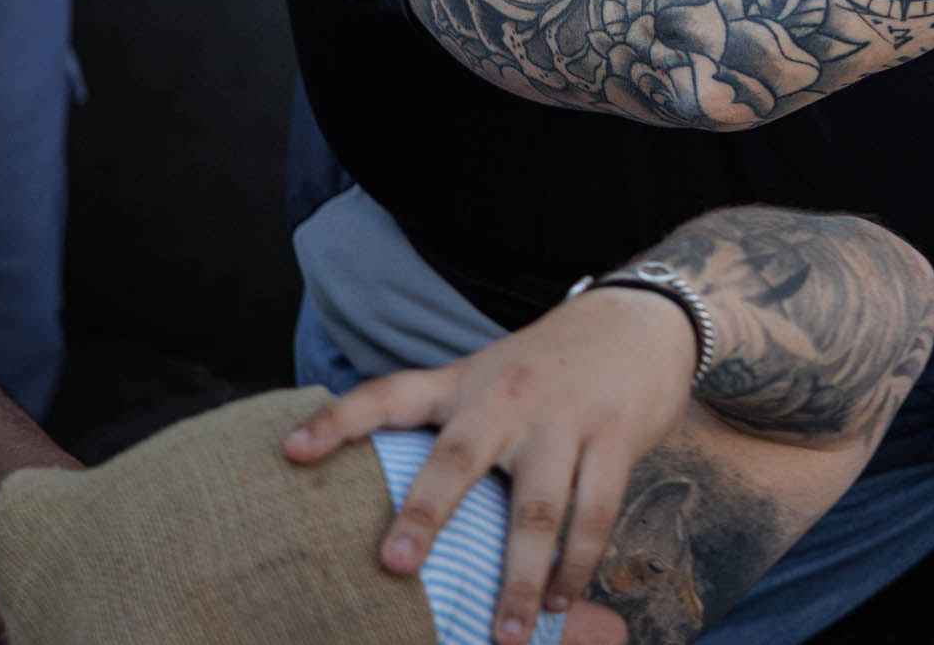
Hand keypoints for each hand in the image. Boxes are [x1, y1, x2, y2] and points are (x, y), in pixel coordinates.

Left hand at [283, 287, 698, 643]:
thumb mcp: (491, 376)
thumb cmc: (551, 365)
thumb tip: (391, 501)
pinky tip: (559, 600)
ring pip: (538, 508)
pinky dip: (577, 564)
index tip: (289, 451)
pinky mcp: (615, 436)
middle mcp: (507, 398)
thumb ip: (448, 426)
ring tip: (505, 635)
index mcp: (465, 384)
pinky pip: (595, 511)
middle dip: (428, 512)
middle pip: (459, 458)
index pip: (389, 394)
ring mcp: (564, 418)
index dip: (337, 420)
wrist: (644, 319)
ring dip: (521, 578)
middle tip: (396, 566)